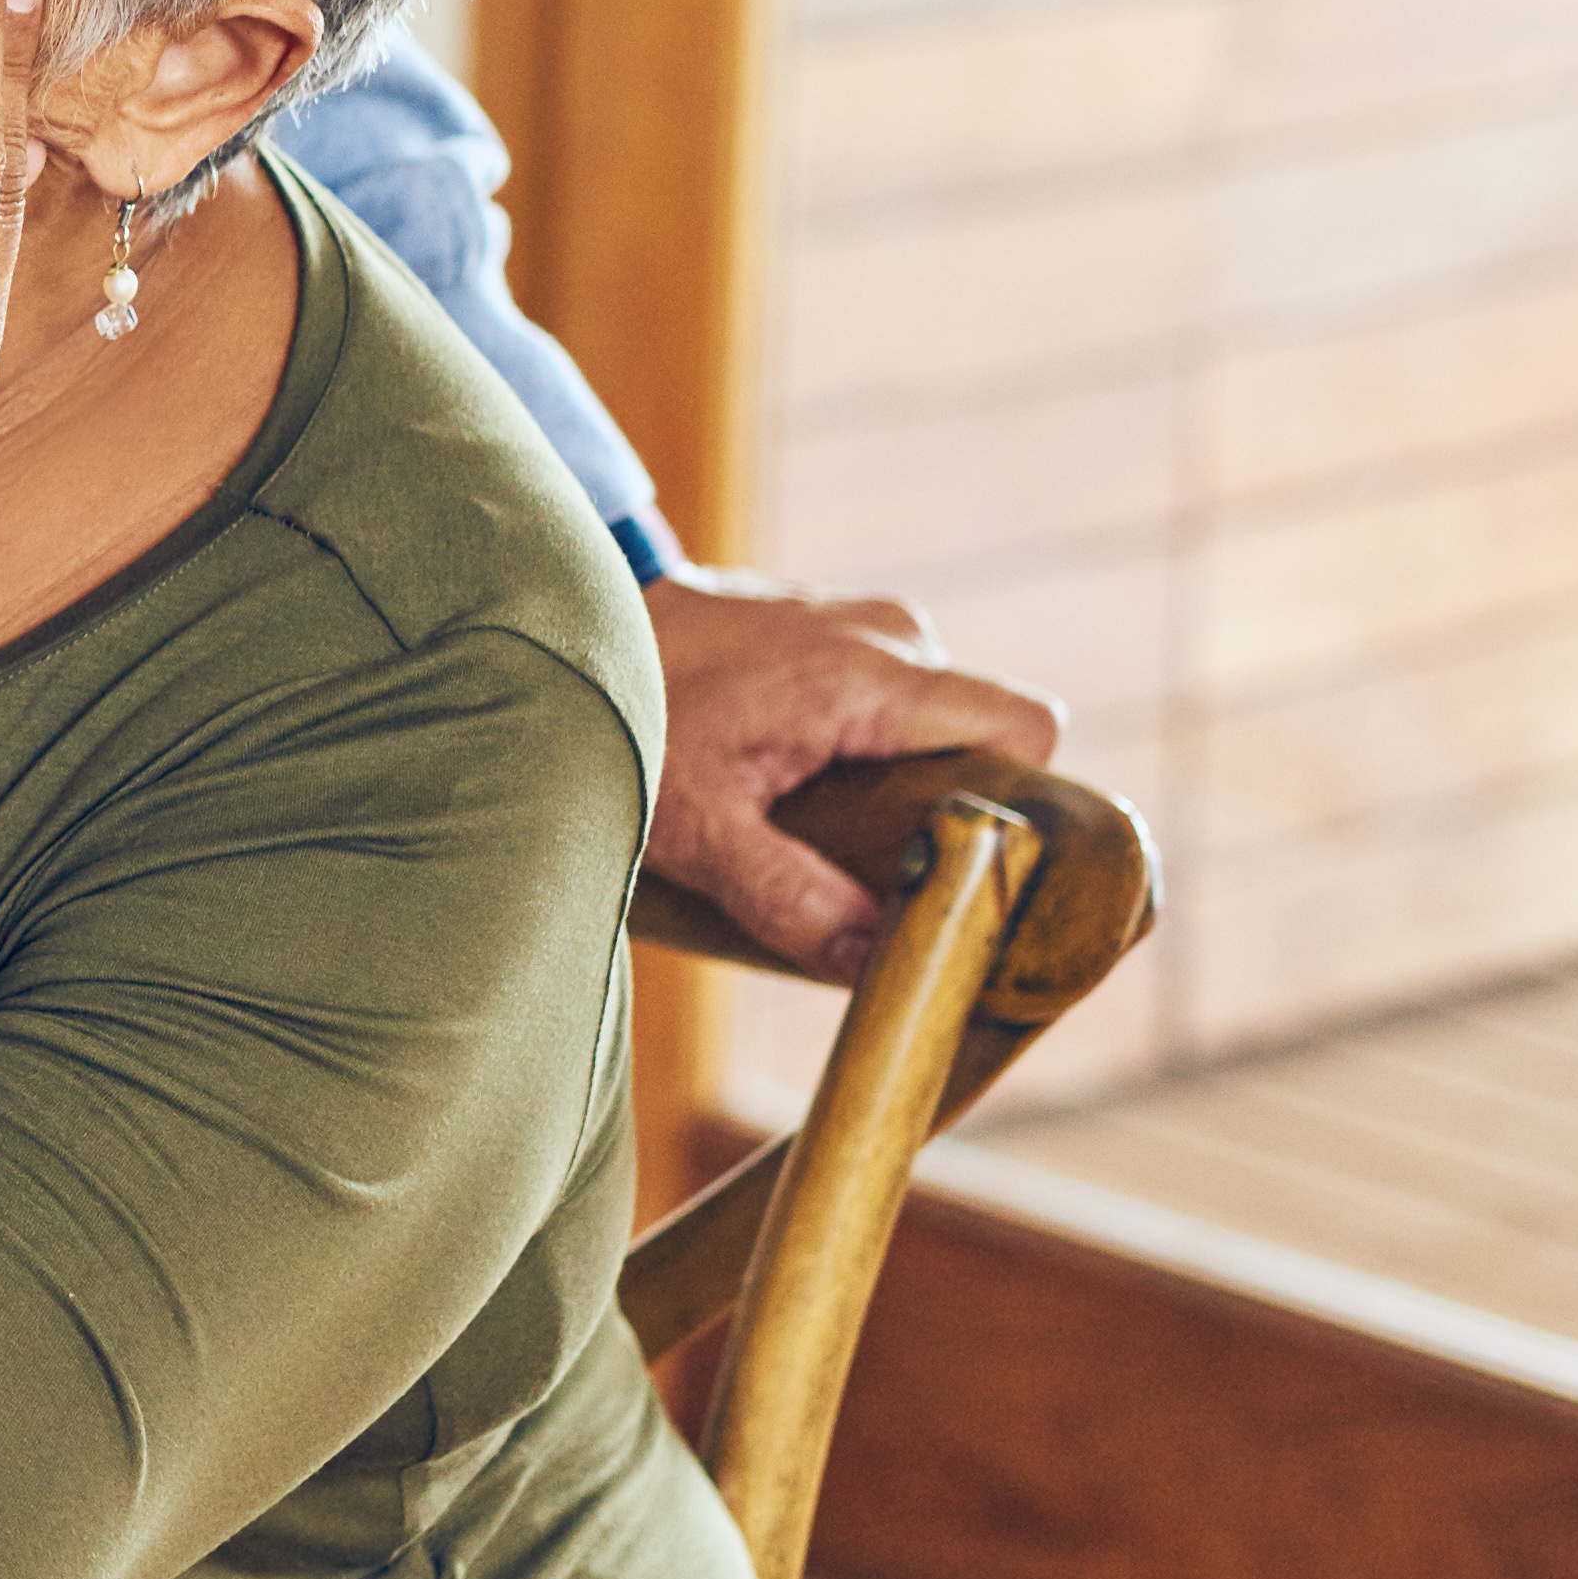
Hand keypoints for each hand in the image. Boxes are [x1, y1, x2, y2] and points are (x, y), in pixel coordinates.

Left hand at [639, 570, 1061, 980]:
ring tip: (819, 825)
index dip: (1021, 802)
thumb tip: (878, 959)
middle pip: (979, 733)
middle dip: (946, 804)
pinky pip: (884, 695)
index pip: (1024, 727)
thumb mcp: (699, 830)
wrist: (552, 632)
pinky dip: (859, 742)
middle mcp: (882, 632)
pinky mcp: (823, 625)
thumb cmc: (626, 724)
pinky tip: (792, 782)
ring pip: (929, 717)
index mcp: (870, 674)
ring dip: (893, 775)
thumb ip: (789, 898)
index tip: (973, 864)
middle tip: (881, 868)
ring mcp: (853, 619)